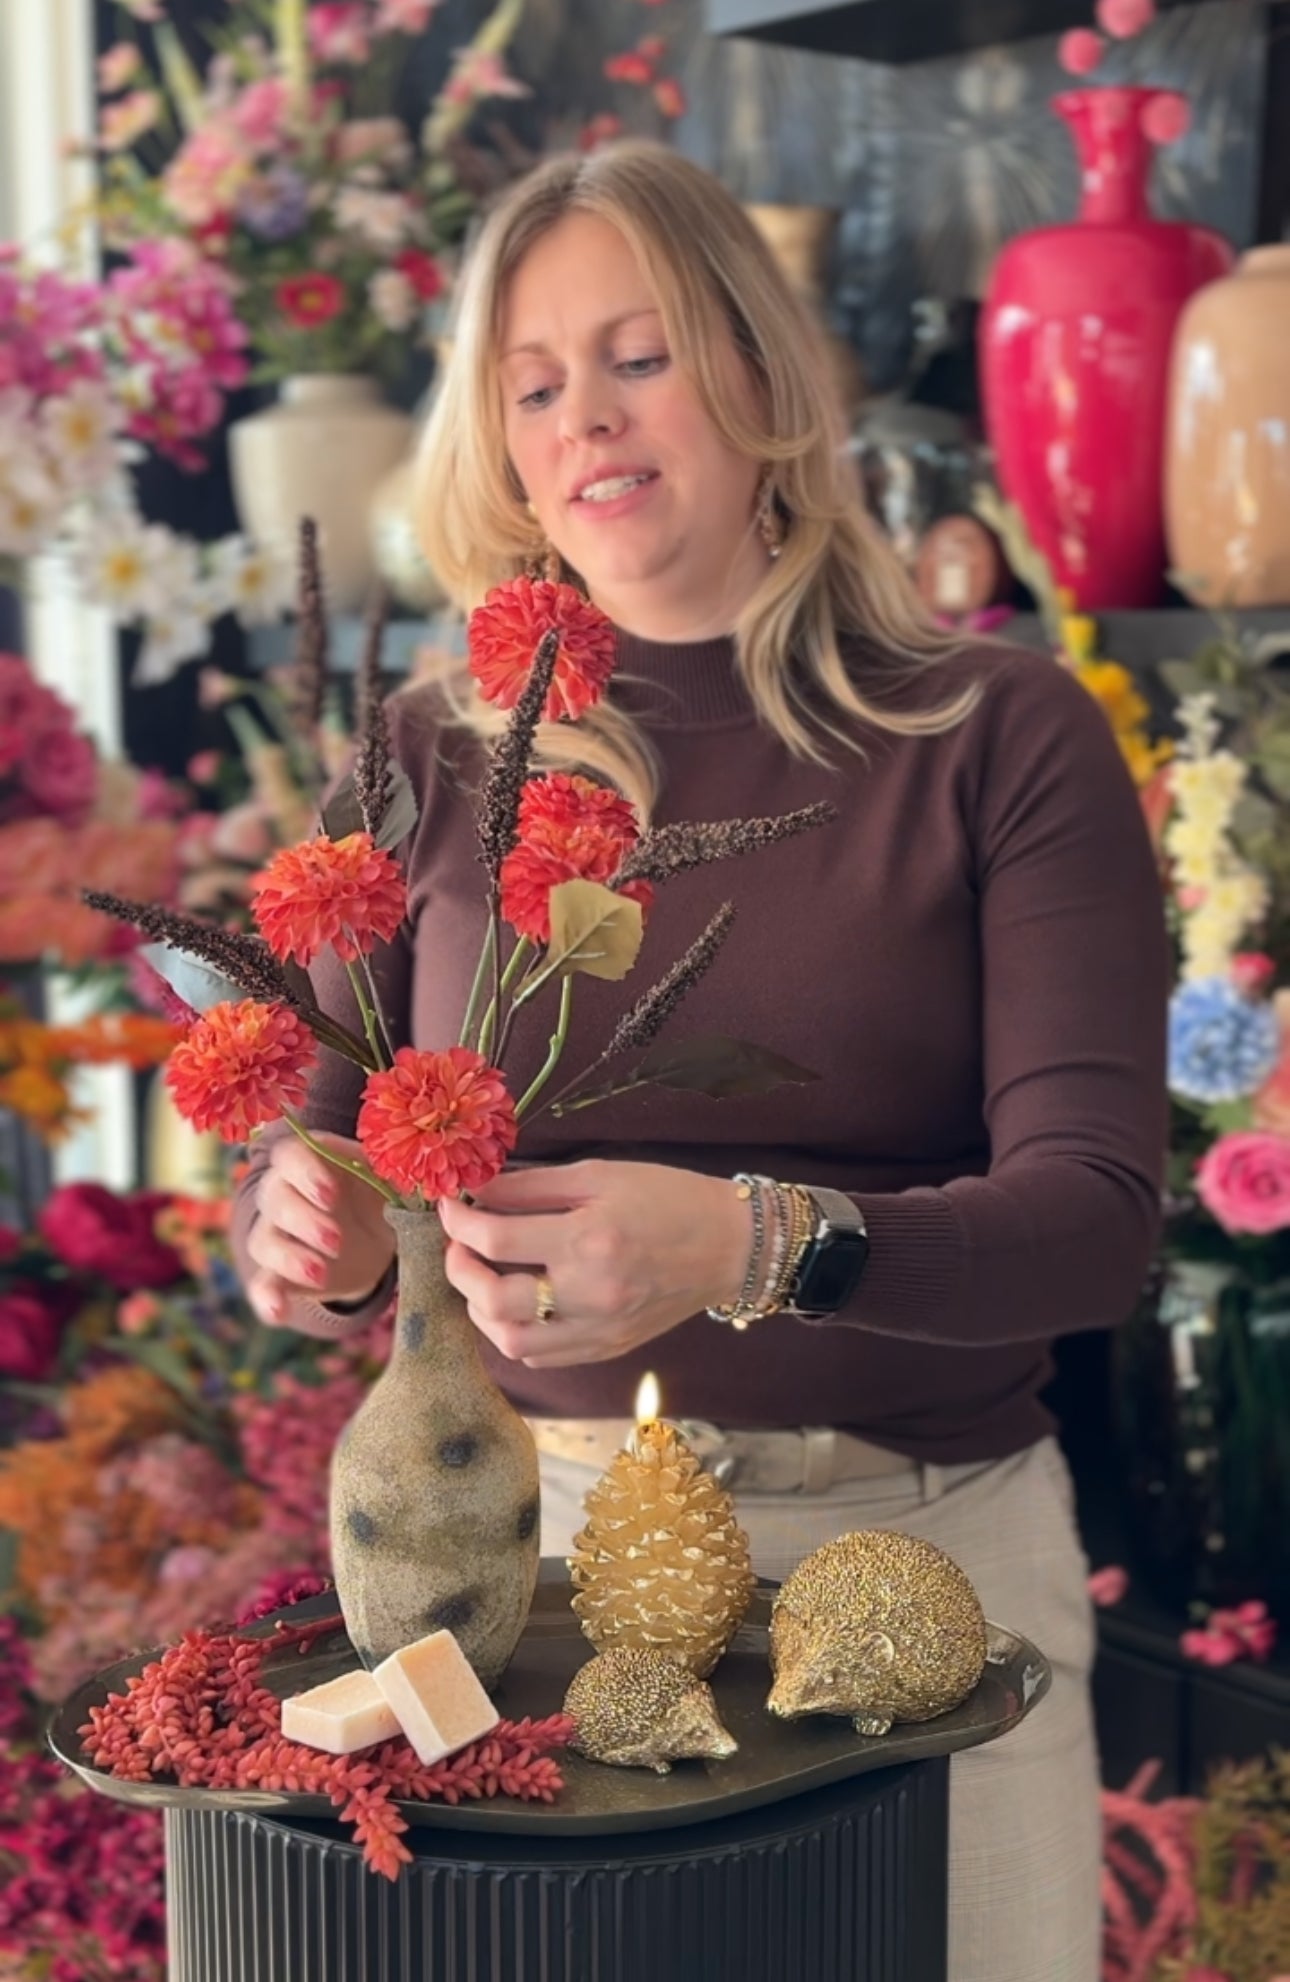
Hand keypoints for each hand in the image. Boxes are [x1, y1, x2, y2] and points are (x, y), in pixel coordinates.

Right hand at [246, 1131, 394, 1326]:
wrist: (381, 1233)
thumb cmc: (385, 1191)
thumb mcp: (397, 1178)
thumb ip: (404, 1174)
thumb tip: (427, 1183)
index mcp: (313, 1160)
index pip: (289, 1154)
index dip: (305, 1173)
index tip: (332, 1195)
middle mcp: (285, 1191)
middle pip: (274, 1197)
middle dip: (303, 1220)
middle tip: (337, 1240)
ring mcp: (279, 1233)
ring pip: (263, 1240)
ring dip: (289, 1258)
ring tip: (321, 1273)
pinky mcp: (281, 1272)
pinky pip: (261, 1283)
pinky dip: (266, 1297)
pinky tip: (279, 1312)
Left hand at [437, 1158, 751, 1368]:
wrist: (729, 1246)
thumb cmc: (666, 1198)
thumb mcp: (598, 1175)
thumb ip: (532, 1185)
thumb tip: (476, 1190)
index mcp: (589, 1240)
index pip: (497, 1239)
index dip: (459, 1221)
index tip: (450, 1205)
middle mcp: (591, 1293)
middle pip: (494, 1299)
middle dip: (459, 1269)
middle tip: (460, 1244)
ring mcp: (599, 1329)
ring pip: (510, 1340)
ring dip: (481, 1308)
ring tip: (482, 1277)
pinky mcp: (607, 1349)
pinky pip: (540, 1357)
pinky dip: (513, 1333)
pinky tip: (515, 1305)